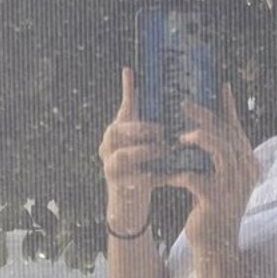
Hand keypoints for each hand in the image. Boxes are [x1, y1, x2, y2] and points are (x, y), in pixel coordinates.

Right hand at [98, 66, 165, 231]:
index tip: (134, 75)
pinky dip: (153, 177)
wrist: (129, 202)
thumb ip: (143, 114)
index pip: (123, 111)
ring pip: (124, 155)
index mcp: (115, 132)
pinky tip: (169, 175)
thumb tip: (140, 76)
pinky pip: (135, 179)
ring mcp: (110, 167)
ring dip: (146, 151)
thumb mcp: (140, 138)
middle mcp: (107, 147)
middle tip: (163, 131)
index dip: (128, 93)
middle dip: (141, 129)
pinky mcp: (119, 186)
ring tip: (165, 152)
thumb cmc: (139, 163)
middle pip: (118, 131)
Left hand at [150, 83, 260, 254]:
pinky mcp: (216, 199)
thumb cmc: (211, 209)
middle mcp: (245, 172)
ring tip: (178, 135)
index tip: (221, 86)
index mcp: (247, 164)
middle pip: (227, 133)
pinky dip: (177, 172)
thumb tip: (198, 129)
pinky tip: (163, 173)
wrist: (215, 245)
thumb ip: (215, 157)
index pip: (237, 129)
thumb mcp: (217, 179)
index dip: (229, 108)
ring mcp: (233, 185)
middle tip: (184, 102)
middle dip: (205, 115)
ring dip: (197, 137)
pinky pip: (195, 177)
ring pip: (219, 149)